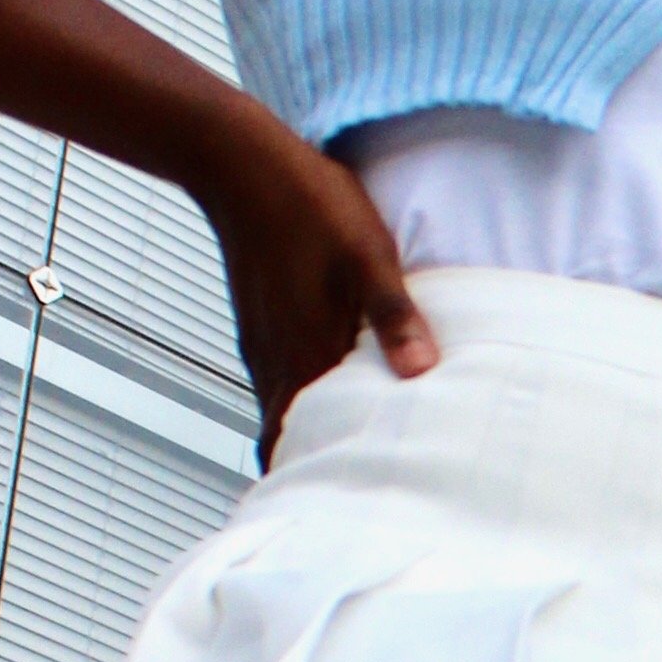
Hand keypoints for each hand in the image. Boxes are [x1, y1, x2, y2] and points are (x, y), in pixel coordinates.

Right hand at [198, 108, 437, 456]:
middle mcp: (275, 362)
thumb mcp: (368, 257)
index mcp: (304, 355)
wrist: (238, 162)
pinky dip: (301, 399)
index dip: (330, 474)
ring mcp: (261, 346)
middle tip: (358, 484)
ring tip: (352, 445)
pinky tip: (332, 386)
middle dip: (318, 464)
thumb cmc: (307, 203)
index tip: (358, 499)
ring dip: (310, 432)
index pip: (308, 444)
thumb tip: (422, 374)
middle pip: (288, 440)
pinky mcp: (257, 327)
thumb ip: (395, 317)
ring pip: (281, 412)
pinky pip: (276, 382)